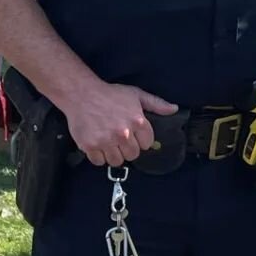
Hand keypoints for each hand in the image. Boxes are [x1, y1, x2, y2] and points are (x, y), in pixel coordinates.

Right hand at [63, 81, 177, 165]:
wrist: (81, 93)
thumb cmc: (110, 94)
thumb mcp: (136, 94)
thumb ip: (156, 103)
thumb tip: (174, 109)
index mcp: (137, 121)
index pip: (146, 144)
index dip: (140, 140)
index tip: (133, 134)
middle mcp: (123, 133)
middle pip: (132, 155)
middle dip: (127, 148)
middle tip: (119, 139)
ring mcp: (106, 141)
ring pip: (117, 161)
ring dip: (113, 154)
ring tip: (109, 143)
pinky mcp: (90, 146)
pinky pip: (99, 162)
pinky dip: (98, 156)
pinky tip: (98, 144)